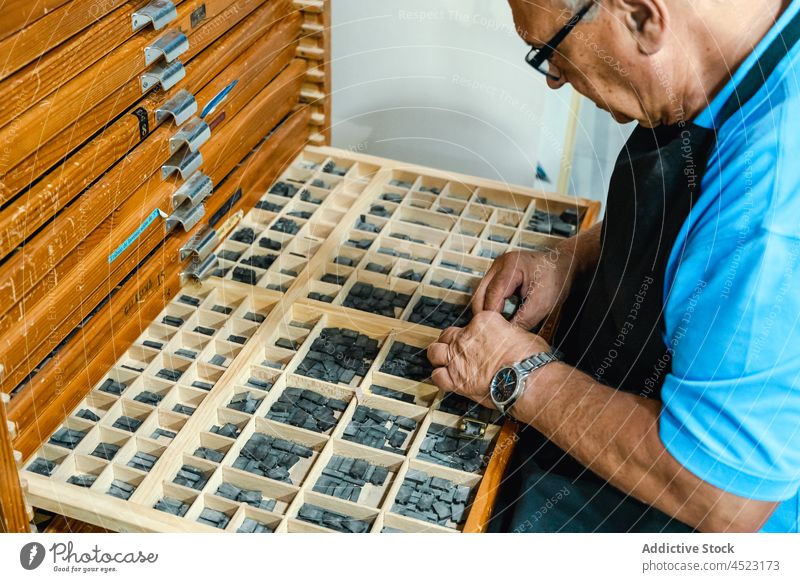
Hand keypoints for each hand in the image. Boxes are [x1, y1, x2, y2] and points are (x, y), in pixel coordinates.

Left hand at [426, 311, 550, 406]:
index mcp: (483, 322)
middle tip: (459, 350)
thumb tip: (507, 337)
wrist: (526, 379)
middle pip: (447, 335)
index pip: (470, 323)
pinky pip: (437, 376)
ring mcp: (458, 358)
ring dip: (439, 357)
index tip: (478, 340)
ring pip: (435, 352)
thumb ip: (506, 333)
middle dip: (451, 342)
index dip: (473, 333)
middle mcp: (466, 338)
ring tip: (447, 362)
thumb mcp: (521, 334)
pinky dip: (440, 378)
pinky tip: (448, 379)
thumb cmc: (530, 359)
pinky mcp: (456, 379)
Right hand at [471, 248, 575, 329]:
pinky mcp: (496, 276)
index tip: (496, 333)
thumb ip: (524, 319)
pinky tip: (499, 319)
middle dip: (484, 315)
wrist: (562, 266)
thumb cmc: (555, 279)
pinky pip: (486, 294)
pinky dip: (490, 307)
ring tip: (495, 328)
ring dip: (486, 312)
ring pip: (480, 295)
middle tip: (492, 334)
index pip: (493, 295)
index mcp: (510, 266)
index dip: (493, 316)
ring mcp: (496, 269)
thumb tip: (507, 335)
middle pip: (480, 294)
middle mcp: (498, 265)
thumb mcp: (543, 303)